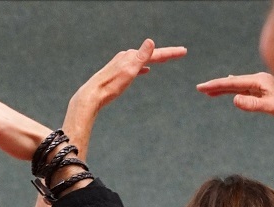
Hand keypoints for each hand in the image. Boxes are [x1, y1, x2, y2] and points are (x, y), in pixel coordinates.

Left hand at [64, 39, 185, 151]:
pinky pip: (133, 67)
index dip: (170, 52)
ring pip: (141, 60)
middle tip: (179, 53)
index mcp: (131, 56)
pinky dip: (142, 67)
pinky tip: (145, 71)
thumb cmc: (109, 86)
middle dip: (164, 54)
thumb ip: (141, 57)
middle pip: (149, 54)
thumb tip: (150, 42)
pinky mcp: (115, 74)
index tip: (184, 51)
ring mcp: (119, 65)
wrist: (89, 97)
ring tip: (164, 59)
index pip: (155, 53)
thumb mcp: (128, 71)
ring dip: (154, 59)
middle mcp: (125, 58)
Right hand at [197, 70, 273, 116]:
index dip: (216, 85)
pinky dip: (233, 89)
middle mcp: (259, 80)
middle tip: (200, 88)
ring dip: (223, 88)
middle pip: (233, 82)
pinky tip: (230, 89)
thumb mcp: (271, 106)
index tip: (201, 87)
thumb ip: (253, 104)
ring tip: (209, 91)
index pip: (233, 83)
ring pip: (237, 85)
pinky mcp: (263, 89)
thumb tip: (234, 99)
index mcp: (259, 81)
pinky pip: (243, 88)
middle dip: (216, 85)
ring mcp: (261, 84)